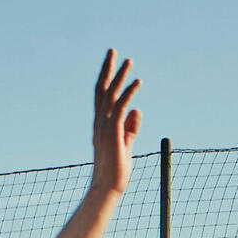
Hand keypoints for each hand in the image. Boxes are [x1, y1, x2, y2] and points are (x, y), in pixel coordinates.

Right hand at [91, 50, 142, 196]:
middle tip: (113, 50)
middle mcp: (99, 122)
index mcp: (101, 124)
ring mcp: (104, 126)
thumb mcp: (125, 144)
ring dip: (119, 76)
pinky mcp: (113, 132)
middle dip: (107, 69)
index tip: (112, 62)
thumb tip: (138, 110)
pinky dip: (128, 92)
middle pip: (101, 89)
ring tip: (129, 60)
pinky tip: (137, 81)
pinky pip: (120, 107)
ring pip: (110, 95)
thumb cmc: (116, 170)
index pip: (102, 96)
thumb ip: (131, 127)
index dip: (106, 78)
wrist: (108, 187)